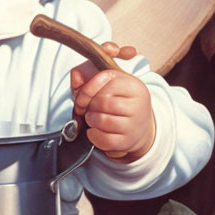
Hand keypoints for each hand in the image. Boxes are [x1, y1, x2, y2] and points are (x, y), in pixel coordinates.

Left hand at [70, 42, 155, 161]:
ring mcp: (134, 124)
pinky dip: (94, 135)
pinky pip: (105, 139)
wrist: (136, 124)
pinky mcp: (128, 141)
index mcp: (132, 84)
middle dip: (89, 106)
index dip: (86, 89)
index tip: (82, 97)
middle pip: (102, 102)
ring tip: (93, 118)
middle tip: (89, 109)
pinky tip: (95, 130)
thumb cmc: (117, 100)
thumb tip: (77, 79)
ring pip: (103, 120)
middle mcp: (138, 104)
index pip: (103, 79)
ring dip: (91, 120)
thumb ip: (86, 73)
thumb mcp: (105, 81)